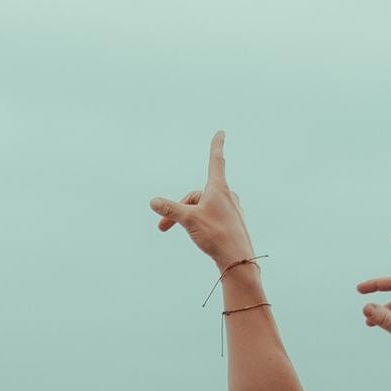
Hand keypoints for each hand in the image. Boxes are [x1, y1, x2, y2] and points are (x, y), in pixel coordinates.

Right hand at [149, 131, 254, 272]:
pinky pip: (212, 216)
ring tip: (181, 232)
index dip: (216, 146)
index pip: (216, 161)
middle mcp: (227, 195)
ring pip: (203, 207)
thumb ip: (171, 209)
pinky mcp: (232, 222)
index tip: (221, 132)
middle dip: (179, 208)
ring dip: (188, 218)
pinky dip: (201, 223)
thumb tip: (153, 201)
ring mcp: (231, 208)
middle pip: (197, 195)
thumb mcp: (188, 220)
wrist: (237, 258)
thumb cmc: (215, 235)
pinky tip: (200, 236)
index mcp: (218, 188)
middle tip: (162, 227)